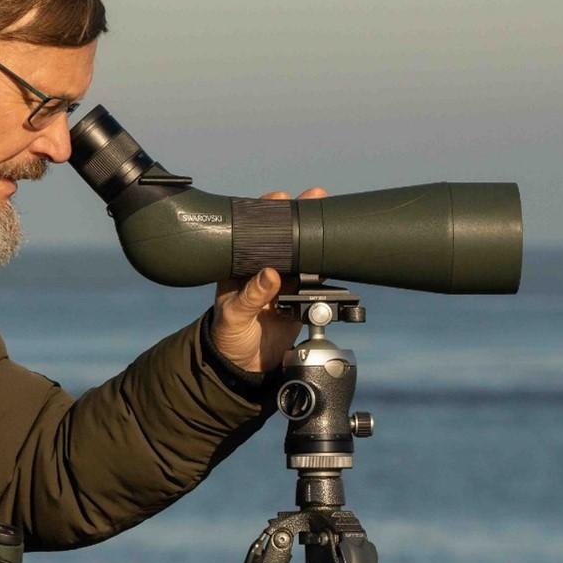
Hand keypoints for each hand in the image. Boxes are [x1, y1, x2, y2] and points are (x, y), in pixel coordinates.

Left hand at [212, 187, 328, 372]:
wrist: (244, 365)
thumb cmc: (228, 335)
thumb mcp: (233, 315)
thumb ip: (250, 297)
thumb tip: (270, 275)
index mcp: (240, 266)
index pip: (252, 232)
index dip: (265, 212)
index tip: (279, 199)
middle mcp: (262, 268)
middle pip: (282, 237)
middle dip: (298, 216)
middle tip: (314, 197)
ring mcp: (283, 281)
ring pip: (302, 254)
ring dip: (315, 238)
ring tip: (328, 218)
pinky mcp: (299, 298)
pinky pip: (315, 279)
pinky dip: (325, 267)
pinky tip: (334, 253)